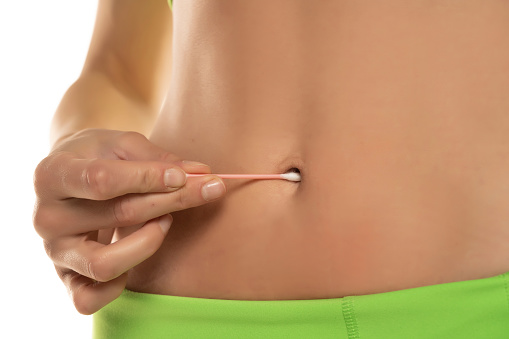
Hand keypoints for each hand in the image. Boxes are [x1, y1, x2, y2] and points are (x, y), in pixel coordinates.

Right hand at [33, 129, 225, 313]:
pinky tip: (140, 252)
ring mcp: (55, 252)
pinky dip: (121, 284)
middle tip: (208, 188)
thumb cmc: (100, 156)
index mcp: (52, 174)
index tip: (188, 174)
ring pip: (105, 264)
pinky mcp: (66, 279)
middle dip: (172, 200)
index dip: (150, 177)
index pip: (102, 180)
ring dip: (149, 243)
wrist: (74, 176)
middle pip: (118, 215)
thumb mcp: (122, 144)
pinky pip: (90, 299)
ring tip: (165, 222)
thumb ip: (157, 157)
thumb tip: (200, 173)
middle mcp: (46, 217)